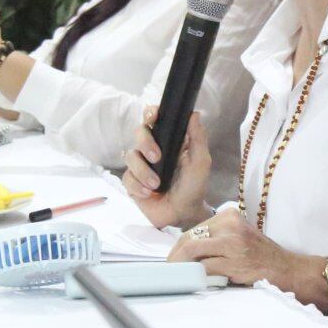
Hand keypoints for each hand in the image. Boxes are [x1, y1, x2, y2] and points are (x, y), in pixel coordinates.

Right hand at [124, 107, 211, 227]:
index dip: (150, 114)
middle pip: (138, 132)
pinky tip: (148, 193)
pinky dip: (137, 186)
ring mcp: (141, 166)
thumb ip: (198, 138)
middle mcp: (152, 149)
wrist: (184, 214)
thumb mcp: (200, 162)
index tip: (152, 117)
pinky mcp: (132, 183)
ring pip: (130, 156)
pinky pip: (127, 178)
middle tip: (156, 157)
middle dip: (145, 143)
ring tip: (156, 185)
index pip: (154, 120)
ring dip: (143, 171)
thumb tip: (193, 113)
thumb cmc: (194, 186)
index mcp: (169, 140)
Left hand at [170, 207, 321, 301]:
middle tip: (170, 270)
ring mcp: (232, 242)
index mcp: (230, 215)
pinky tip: (192, 281)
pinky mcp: (234, 261)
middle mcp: (230, 224)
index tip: (173, 259)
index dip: (179, 246)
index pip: (195, 229)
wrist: (288, 269)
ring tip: (176, 275)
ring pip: (192, 251)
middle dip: (175, 256)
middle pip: (189, 238)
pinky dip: (194, 275)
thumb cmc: (262, 256)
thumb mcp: (239, 237)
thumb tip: (187, 249)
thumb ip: (218, 238)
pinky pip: (204, 267)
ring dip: (180, 265)